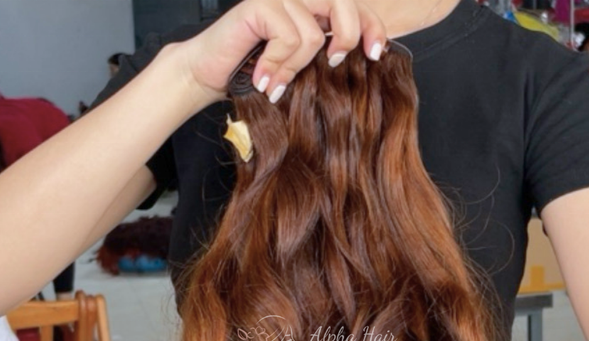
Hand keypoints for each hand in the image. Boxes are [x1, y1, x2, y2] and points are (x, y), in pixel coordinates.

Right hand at [181, 0, 387, 104]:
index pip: (356, 6)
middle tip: (334, 64)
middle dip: (348, 37)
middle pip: (344, 4)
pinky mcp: (261, 4)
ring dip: (295, 68)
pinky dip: (278, 65)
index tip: (376, 55)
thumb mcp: (303, 70)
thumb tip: (368, 65)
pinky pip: (289, 38)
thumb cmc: (257, 75)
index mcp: (315, 8)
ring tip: (277, 84)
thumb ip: (328, 58)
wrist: (211, 75)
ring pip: (314, 33)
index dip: (372, 27)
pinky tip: (264, 80)